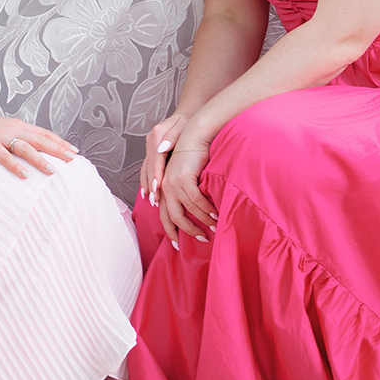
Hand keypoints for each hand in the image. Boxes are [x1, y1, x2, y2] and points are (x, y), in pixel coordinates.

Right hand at [0, 110, 75, 178]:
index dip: (59, 141)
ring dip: (40, 160)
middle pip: (40, 139)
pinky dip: (15, 166)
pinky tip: (25, 176)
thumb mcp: (1, 130)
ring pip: (25, 147)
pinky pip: (4, 157)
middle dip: (58, 149)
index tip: (73, 150)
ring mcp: (0, 136)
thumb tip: (31, 150)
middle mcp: (12, 128)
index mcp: (17, 125)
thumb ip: (16, 138)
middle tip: (72, 159)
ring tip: (53, 171)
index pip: (43, 133)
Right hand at [140, 111, 186, 203]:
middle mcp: (151, 140)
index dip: (156, 174)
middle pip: (149, 165)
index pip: (156, 158)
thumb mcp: (183, 125)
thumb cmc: (189, 120)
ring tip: (151, 200)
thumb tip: (162, 148)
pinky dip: (146, 180)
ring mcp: (150, 146)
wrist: (187, 112)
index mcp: (158, 133)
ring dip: (147, 185)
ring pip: (146, 168)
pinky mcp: (152, 151)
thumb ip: (173, 136)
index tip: (158, 187)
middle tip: (155, 200)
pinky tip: (147, 192)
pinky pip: (146, 167)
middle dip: (151, 184)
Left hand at [156, 126, 215, 249]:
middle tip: (200, 239)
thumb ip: (185, 192)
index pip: (164, 215)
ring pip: (188, 210)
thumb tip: (193, 214)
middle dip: (187, 230)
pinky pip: (196, 200)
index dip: (171, 231)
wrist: (194, 134)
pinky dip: (206, 210)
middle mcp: (165, 186)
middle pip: (173, 217)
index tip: (178, 245)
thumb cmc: (192, 155)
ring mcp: (173, 182)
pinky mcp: (184, 178)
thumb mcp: (185, 175)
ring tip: (214, 226)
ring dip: (203, 220)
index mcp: (164, 187)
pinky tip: (215, 214)